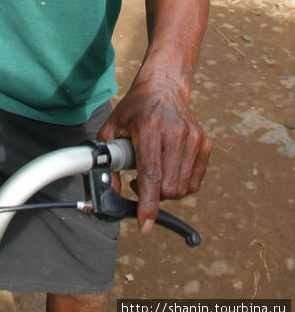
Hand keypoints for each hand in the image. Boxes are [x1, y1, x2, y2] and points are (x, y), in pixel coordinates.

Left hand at [98, 77, 211, 232]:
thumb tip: (111, 192)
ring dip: (166, 192)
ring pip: (182, 188)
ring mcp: (193, 137)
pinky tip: (168, 172)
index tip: (144, 224)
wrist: (163, 87)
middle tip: (139, 182)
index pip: (152, 173)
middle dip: (152, 196)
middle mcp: (174, 132)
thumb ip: (107, 160)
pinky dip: (181, 186)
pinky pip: (194, 182)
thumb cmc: (134, 108)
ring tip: (153, 175)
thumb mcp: (112, 127)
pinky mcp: (204, 143)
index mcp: (149, 127)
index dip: (148, 203)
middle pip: (168, 186)